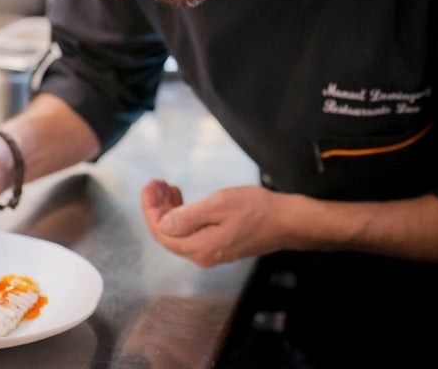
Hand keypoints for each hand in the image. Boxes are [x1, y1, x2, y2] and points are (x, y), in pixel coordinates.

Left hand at [140, 180, 286, 266]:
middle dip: (157, 207)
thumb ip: (187, 217)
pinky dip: (182, 214)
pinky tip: (181, 199)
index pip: (161, 231)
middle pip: (166, 233)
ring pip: (178, 231)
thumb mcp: (218, 205)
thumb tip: (163, 224)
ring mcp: (210, 251)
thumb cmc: (256, 209)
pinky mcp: (218, 244)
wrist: (287, 221)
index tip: (150, 185)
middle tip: (156, 183)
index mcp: (199, 247)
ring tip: (166, 187)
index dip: (150, 208)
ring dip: (168, 209)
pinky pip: (190, 231)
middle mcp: (202, 255)